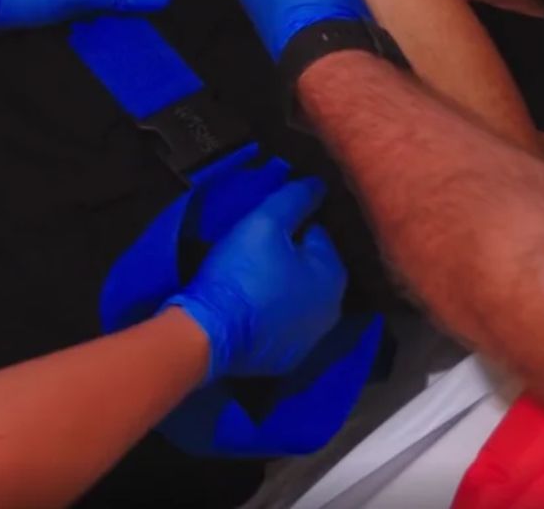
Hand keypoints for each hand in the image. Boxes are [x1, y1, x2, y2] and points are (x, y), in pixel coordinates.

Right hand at [167, 178, 345, 380]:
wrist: (210, 333)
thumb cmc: (243, 272)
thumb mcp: (265, 222)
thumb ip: (295, 199)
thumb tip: (320, 185)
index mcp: (333, 276)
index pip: (318, 234)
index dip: (293, 224)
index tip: (267, 224)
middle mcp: (332, 310)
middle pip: (310, 267)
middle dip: (291, 255)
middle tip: (257, 246)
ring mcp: (310, 339)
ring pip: (298, 297)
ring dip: (283, 284)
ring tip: (252, 273)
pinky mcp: (287, 358)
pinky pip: (283, 323)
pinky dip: (273, 312)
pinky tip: (251, 304)